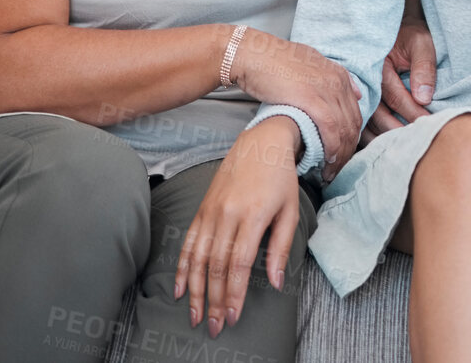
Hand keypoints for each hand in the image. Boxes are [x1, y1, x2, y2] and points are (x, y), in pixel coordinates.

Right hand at [175, 118, 301, 337]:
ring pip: (198, 258)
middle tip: (214, 326)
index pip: (239, 264)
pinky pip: (188, 243)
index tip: (234, 316)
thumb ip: (280, 248)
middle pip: (216, 266)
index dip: (235, 293)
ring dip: (195, 291)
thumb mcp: (290, 211)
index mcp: (253, 216)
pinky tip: (180, 289)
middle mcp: (227, 215)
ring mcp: (210, 212)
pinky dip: (182, 268)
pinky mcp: (201, 210)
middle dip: (215, 300)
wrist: (260, 144)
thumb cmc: (280, 179)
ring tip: (196, 315)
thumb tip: (276, 282)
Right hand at [229, 30, 362, 176]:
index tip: (343, 152)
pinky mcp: (313, 100)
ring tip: (331, 172)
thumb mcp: (309, 63)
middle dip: (349, 150)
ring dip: (341, 156)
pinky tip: (326, 162)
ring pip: (345, 130)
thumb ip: (330, 78)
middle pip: (353, 124)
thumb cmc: (273, 62)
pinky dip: (332, 149)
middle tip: (339, 168)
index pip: (355, 112)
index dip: (351, 136)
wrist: (252, 55)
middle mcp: (338, 82)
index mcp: (338, 74)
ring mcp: (328, 91)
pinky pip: (331, 131)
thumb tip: (353, 92)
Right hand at [364, 19, 435, 144]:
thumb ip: (424, 68)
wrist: (396, 29)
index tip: (428, 124)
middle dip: (397, 131)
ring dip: (382, 138)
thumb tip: (424, 98)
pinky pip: (362, 123)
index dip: (412, 112)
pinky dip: (372, 137)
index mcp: (378, 67)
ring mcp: (360, 93)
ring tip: (399, 151)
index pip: (395, 96)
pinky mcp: (361, 101)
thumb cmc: (411, 36)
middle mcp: (365, 82)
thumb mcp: (421, 42)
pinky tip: (385, 147)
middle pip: (378, 114)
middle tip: (414, 144)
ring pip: (366, 123)